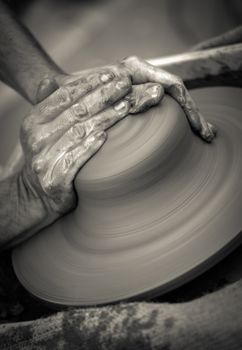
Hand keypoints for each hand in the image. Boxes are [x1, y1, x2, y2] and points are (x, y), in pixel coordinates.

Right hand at [20, 68, 162, 224]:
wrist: (35, 194)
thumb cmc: (47, 156)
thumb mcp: (42, 129)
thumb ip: (51, 107)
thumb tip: (50, 80)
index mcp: (34, 120)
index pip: (64, 96)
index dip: (89, 83)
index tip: (112, 75)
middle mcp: (37, 138)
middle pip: (76, 111)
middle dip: (103, 95)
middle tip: (126, 85)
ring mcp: (44, 159)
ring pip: (79, 132)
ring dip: (105, 117)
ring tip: (126, 105)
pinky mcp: (55, 179)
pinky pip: (76, 159)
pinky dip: (91, 146)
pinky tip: (105, 136)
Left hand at [62, 56, 215, 141]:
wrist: (59, 92)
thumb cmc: (67, 91)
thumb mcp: (81, 93)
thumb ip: (105, 92)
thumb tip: (152, 93)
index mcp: (130, 69)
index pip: (167, 85)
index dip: (185, 106)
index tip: (195, 128)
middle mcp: (139, 75)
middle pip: (175, 93)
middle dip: (193, 114)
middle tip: (205, 135)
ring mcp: (139, 86)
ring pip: (172, 100)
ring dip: (190, 117)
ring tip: (205, 136)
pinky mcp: (137, 99)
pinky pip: (162, 109)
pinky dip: (177, 120)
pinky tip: (187, 135)